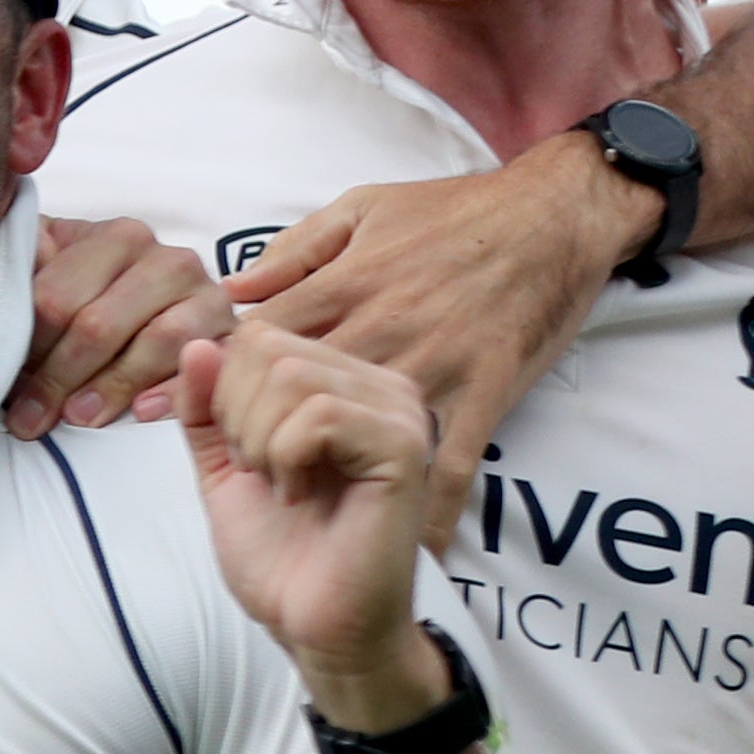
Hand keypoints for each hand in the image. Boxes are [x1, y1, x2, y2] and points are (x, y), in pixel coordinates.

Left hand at [0, 213, 233, 437]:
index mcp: (114, 237)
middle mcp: (165, 257)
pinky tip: (140, 412)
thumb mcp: (51, 272)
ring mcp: (205, 293)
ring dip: (109, 387)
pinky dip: (171, 390)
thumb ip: (22, 268)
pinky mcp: (233, 332)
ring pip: (154, 343)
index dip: (25, 345)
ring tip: (76, 419)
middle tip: (30, 418)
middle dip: (57, 376)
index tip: (1, 384)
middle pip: (100, 324)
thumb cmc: (91, 297)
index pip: (56, 298)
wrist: (165, 310)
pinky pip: (202, 364)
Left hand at [182, 326, 448, 723]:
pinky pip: (318, 415)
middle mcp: (381, 387)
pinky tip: (301, 495)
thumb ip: (207, 405)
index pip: (257, 336)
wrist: (313, 622)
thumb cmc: (279, 551)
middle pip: (269, 347)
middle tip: (263, 473)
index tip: (244, 454)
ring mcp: (398, 413)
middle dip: (238, 416)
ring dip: (260, 441)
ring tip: (283, 486)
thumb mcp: (223, 463)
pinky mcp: (403, 447)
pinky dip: (286, 458)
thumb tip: (200, 341)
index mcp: (343, 383)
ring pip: (290, 375)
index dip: (224, 394)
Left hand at [226, 150, 642, 546]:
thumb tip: (237, 291)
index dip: (220, 376)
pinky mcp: (483, 398)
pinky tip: (414, 544)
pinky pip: (453, 465)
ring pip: (337, 427)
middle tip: (245, 448)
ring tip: (291, 479)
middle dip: (248, 423)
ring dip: (303, 461)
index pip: (255, 339)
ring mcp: (430, 370)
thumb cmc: (454, 212)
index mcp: (344, 286)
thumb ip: (295, 251)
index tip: (198, 401)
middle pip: (281, 386)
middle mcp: (380, 332)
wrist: (555, 218)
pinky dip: (432, 508)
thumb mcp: (361, 209)